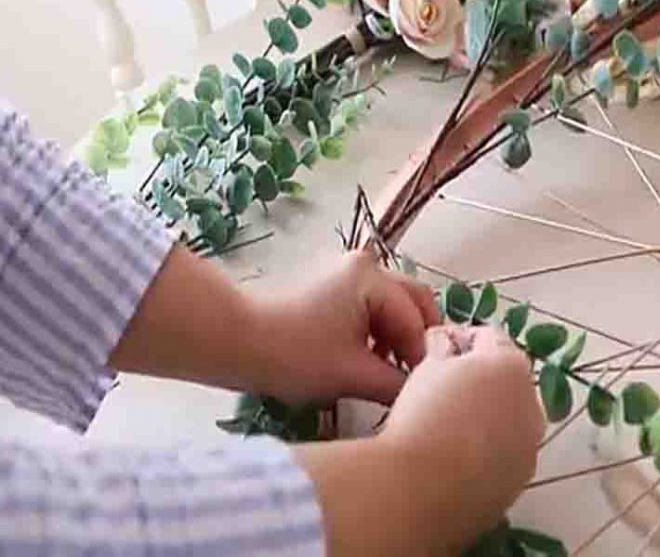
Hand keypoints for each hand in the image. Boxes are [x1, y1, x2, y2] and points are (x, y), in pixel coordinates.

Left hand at [251, 250, 440, 404]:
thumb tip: (422, 395)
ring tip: (392, 374)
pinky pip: (372, 307)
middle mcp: (365, 264)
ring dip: (399, 337)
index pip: (416, 320)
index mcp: (372, 278)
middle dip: (418, 339)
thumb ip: (396, 385)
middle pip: (413, 301)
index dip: (423, 358)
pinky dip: (379, 332)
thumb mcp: (351, 375)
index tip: (425, 391)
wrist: (233, 341)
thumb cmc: (292, 355)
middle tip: (418, 378)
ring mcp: (346, 273)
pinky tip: (369, 361)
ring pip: (393, 305)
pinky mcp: (332, 287)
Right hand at [293, 325, 544, 555]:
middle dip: (477, 379)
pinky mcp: (519, 481)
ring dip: (483, 417)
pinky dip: (485, 452)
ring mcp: (530, 447)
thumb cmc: (426, 413)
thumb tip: (447, 341)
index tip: (433, 352)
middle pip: (503, 380)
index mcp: (512, 365)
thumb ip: (443, 344)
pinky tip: (453, 460)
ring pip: (506, 420)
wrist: (424, 487)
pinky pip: (502, 455)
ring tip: (444, 429)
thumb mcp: (427, 365)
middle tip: (438, 391)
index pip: (488, 337)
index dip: (458, 339)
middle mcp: (532, 404)